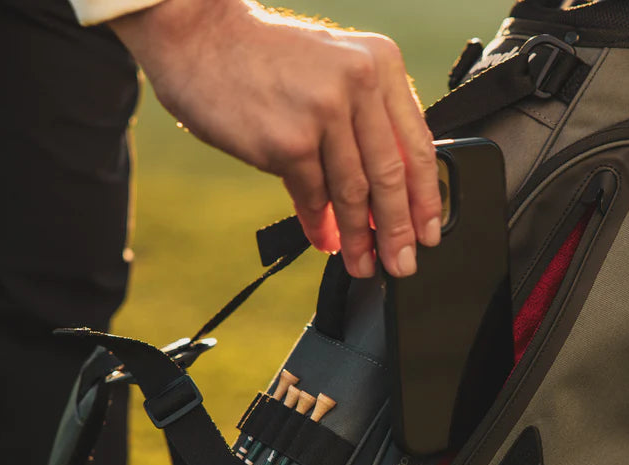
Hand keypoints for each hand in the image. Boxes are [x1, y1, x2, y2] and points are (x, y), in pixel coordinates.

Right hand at [109, 0, 442, 276]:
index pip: (417, 143)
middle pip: (391, 174)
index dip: (426, 196)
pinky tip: (325, 239)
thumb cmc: (267, 58)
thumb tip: (394, 189)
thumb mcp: (336, 68)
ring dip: (360, 237)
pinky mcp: (289, 140)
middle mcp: (360, 82)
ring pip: (354, 192)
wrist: (199, 37)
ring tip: (364, 263)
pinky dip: (320, 223)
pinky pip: (313, 195)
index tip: (429, 230)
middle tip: (402, 262)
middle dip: (399, 229)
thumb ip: (369, 117)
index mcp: (381, 62)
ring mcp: (324, 111)